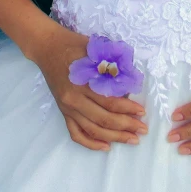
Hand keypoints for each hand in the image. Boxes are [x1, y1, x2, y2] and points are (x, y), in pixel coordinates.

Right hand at [32, 24, 147, 150]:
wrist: (48, 47)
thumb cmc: (74, 44)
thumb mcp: (95, 50)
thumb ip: (111, 66)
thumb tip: (130, 85)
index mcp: (82, 82)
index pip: (109, 101)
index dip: (128, 108)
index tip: (142, 112)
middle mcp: (73, 99)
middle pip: (103, 119)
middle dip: (126, 126)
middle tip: (142, 129)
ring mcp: (67, 108)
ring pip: (92, 130)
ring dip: (113, 137)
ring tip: (131, 139)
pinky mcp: (63, 112)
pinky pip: (76, 133)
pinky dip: (90, 143)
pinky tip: (105, 146)